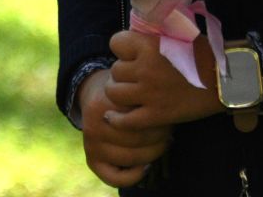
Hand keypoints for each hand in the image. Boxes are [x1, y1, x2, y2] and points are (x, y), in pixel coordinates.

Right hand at [78, 67, 172, 189]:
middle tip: (170, 129)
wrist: (95, 95)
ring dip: (154, 153)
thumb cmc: (122, 92)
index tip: (170, 113)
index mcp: (104, 102)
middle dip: (161, 135)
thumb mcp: (131, 85)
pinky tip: (147, 166)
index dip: (161, 117)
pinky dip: (135, 175)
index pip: (140, 115)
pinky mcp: (92, 160)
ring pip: (131, 157)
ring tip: (165, 142)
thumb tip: (169, 116)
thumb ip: (144, 96)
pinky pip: (116, 178)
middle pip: (137, 138)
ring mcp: (91, 144)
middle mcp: (95, 124)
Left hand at [103, 28, 222, 130]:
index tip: (131, 52)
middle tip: (135, 75)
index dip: (122, 47)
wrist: (225, 81)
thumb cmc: (204, 54)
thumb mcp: (177, 33)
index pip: (116, 43)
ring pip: (113, 92)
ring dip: (119, 91)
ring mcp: (149, 94)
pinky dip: (116, 119)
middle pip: (115, 70)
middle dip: (123, 72)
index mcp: (150, 45)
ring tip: (129, 91)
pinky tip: (113, 116)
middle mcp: (145, 69)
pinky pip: (125, 120)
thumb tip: (134, 33)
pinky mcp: (155, 115)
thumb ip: (153, 35)